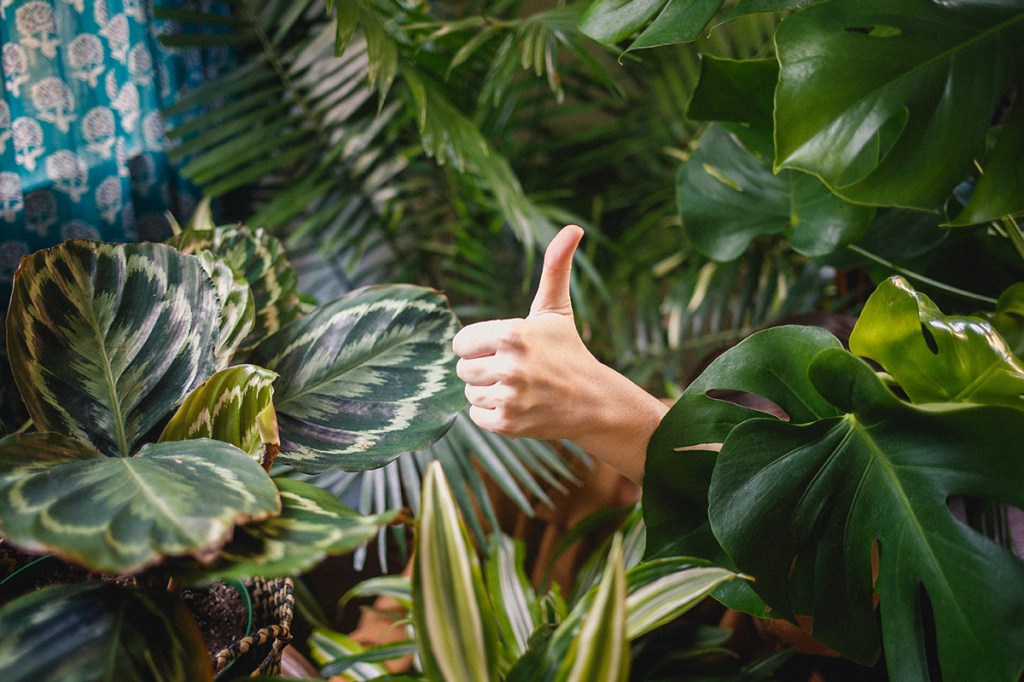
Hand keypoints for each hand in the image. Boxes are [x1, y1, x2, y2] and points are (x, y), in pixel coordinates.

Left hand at [452, 225, 666, 484]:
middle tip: (514, 371)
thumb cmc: (567, 350)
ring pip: (470, 394)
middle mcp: (510, 366)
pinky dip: (494, 415)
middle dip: (484, 370)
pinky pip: (477, 417)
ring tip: (518, 389)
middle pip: (463, 370)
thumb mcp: (556, 309)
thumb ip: (555, 266)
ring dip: (489, 393)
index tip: (502, 349)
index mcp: (512, 333)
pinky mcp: (509, 424)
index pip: (460, 343)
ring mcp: (510, 397)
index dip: (478, 346)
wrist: (593, 401)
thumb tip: (573, 228)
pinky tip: (519, 406)